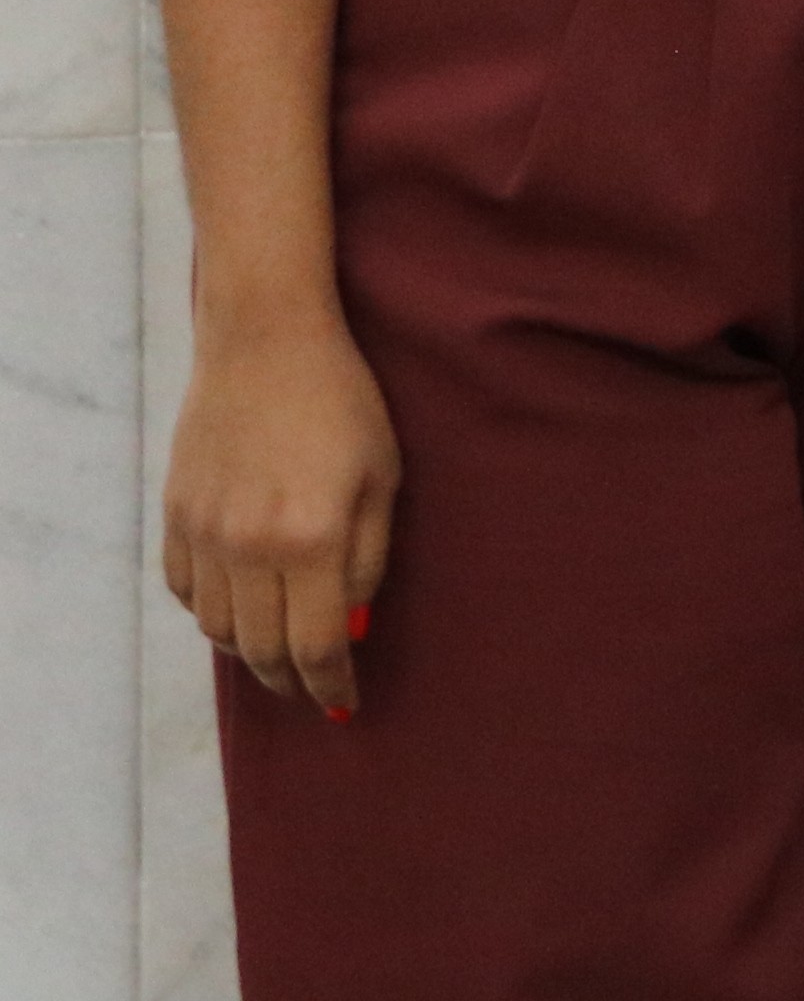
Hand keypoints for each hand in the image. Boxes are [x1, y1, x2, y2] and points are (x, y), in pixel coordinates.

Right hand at [160, 306, 392, 717]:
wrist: (265, 342)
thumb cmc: (343, 403)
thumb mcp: (383, 478)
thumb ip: (368, 558)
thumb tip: (352, 627)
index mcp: (312, 538)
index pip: (316, 645)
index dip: (331, 685)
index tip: (345, 706)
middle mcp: (250, 546)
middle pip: (262, 650)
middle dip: (292, 682)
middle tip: (314, 692)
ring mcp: (204, 533)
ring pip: (219, 629)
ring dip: (250, 654)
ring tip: (281, 656)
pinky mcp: (176, 517)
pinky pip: (187, 592)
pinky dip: (212, 614)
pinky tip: (240, 610)